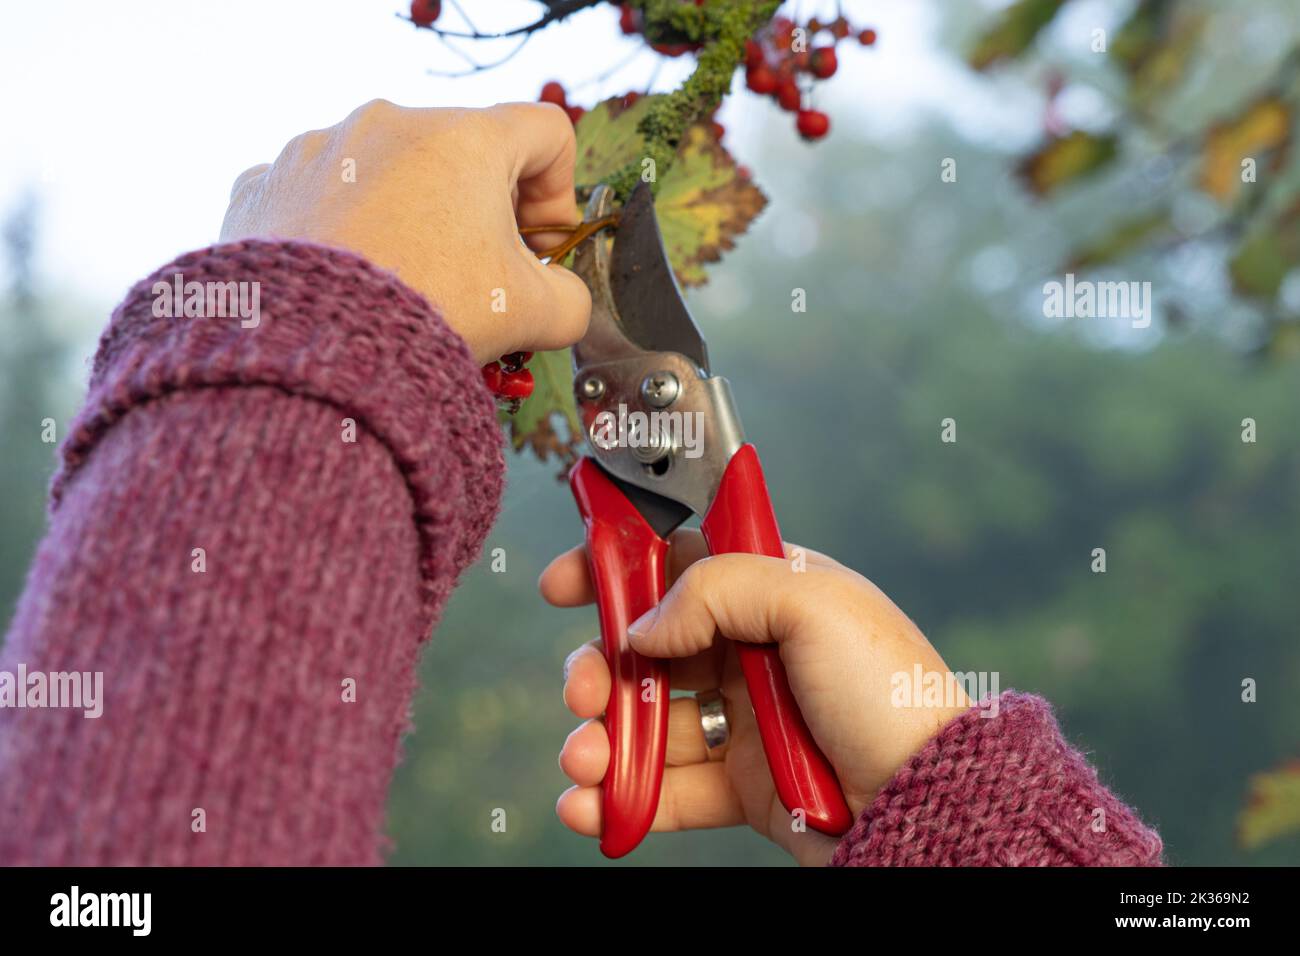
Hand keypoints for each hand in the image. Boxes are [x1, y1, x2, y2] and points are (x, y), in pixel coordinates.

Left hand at [220, 99, 590, 363]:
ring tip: (409, 288)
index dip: (559, 193)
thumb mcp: (533, 315)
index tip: (542, 249)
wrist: (312, 352)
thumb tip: (564, 299)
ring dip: (411, 223)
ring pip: (388, 176)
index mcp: (463, 140)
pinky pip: (322, 197)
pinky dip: (343, 233)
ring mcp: (320, 149)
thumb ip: (570, 300)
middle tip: (482, 281)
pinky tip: (350, 282)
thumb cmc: (429, 314)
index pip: (544, 133)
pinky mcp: (266, 184)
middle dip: (481, 217)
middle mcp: (388, 125)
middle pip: (462, 157)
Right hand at [540, 531, 971, 865]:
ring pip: (647, 722)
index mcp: (771, 592)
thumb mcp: (811, 604)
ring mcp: (743, 722)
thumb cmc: (889, 689)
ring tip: (582, 763)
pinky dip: (621, 799)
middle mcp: (750, 653)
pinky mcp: (743, 787)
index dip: (615, 569)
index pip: (677, 563)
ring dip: (600, 739)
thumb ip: (716, 589)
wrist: (931, 801)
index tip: (562, 585)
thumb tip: (645, 625)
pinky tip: (591, 807)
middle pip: (646, 649)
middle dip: (598, 668)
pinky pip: (667, 790)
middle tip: (581, 690)